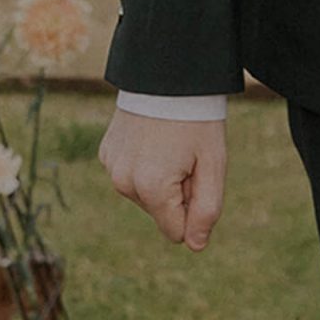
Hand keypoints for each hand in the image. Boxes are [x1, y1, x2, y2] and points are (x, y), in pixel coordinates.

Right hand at [99, 109, 227, 250]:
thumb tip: (195, 245)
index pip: (176, 231)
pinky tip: (153, 138)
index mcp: (151, 188)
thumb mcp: (213, 164)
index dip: (194, 208)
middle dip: (177, 192)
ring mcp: (111, 167)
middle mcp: (123, 182)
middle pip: (160, 212)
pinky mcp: (106, 153)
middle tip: (187, 155)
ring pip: (144, 194)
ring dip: (161, 178)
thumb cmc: (197, 120)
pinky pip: (131, 174)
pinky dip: (145, 163)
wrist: (169, 75)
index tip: (198, 175)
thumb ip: (206, 210)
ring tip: (171, 143)